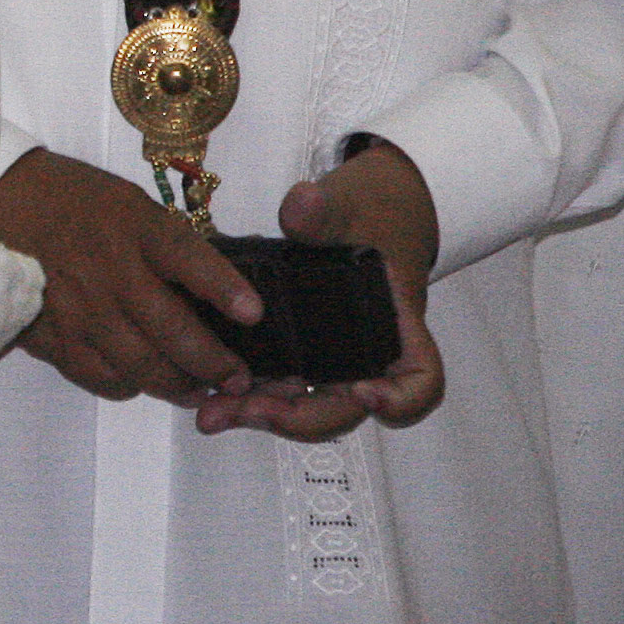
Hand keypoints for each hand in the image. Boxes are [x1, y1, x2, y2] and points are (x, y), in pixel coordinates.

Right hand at [0, 147, 261, 405]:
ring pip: (138, 365)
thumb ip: (166, 243)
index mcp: (131, 226)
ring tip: (197, 391)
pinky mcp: (49, 333)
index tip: (254, 315)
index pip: (185, 257)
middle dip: (212, 362)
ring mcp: (76, 307)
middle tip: (235, 378)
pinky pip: (97, 375)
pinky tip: (137, 381)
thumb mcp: (128, 202)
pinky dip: (126, 385)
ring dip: (176, 385)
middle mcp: (107, 269)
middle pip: (169, 329)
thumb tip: (213, 292)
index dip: (223, 288)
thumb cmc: (72, 199)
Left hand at [196, 142, 444, 439]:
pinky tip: (204, 392)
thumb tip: (301, 206)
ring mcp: (329, 361)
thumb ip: (327, 209)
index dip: (400, 401)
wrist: (355, 215)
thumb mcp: (352, 205)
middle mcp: (367, 358)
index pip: (419, 383)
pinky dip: (244, 393)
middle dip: (297, 418)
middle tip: (244, 412)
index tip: (366, 393)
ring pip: (303, 405)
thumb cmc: (368, 214)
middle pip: (346, 409)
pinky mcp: (294, 354)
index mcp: (398, 330)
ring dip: (259, 414)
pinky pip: (275, 385)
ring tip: (211, 415)